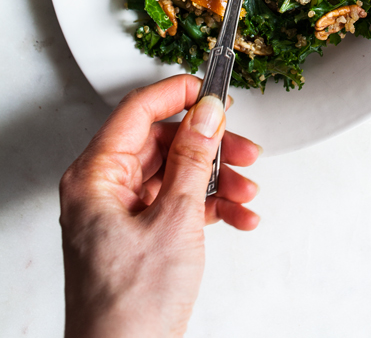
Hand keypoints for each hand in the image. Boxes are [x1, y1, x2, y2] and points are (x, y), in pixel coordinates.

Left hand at [60, 74, 260, 337]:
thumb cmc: (129, 307)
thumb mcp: (174, 219)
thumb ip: (193, 158)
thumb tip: (207, 112)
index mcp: (96, 175)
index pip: (139, 111)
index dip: (179, 94)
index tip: (214, 90)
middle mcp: (104, 189)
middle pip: (164, 143)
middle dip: (210, 147)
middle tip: (244, 148)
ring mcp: (122, 214)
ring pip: (177, 175)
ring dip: (217, 180)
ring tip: (248, 192)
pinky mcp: (140, 237)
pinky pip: (178, 205)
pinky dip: (210, 208)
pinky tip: (240, 217)